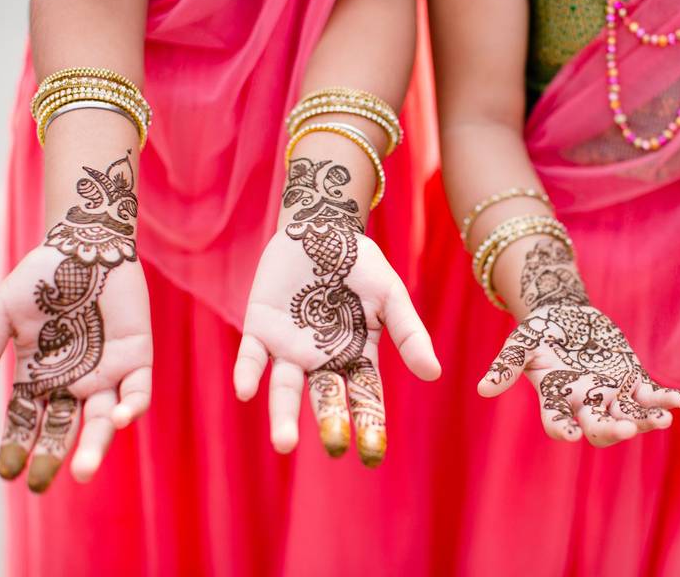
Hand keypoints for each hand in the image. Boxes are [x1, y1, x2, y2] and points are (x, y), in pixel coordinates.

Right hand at [0, 152, 151, 491]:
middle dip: (52, 458)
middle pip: (63, 430)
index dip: (17, 446)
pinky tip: (118, 418)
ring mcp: (106, 372)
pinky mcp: (136, 357)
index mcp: (38, 377)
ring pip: (101, 419)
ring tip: (81, 471)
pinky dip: (131, 407)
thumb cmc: (40, 278)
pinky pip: (138, 390)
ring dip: (94, 445)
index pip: (27, 422)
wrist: (84, 245)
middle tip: (40, 485)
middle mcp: (73, 381)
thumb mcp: (1, 315)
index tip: (7, 471)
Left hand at [234, 158, 439, 466]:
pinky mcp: (259, 328)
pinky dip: (248, 373)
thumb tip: (433, 374)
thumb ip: (409, 332)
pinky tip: (246, 391)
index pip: (364, 396)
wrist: (321, 227)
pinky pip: (251, 356)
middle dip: (330, 422)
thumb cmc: (359, 264)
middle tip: (334, 447)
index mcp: (355, 355)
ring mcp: (289, 347)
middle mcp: (321, 359)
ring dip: (283, 415)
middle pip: (326, 397)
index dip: (368, 424)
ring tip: (284, 444)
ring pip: (285, 388)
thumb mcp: (390, 295)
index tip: (371, 453)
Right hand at [480, 303, 679, 445]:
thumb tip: (483, 389)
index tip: (571, 434)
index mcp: (556, 398)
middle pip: (598, 428)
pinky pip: (649, 396)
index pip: (557, 422)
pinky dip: (664, 400)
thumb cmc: (540, 331)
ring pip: (628, 417)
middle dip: (612, 431)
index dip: (563, 429)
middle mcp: (584, 403)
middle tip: (624, 429)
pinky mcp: (631, 381)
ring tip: (661, 420)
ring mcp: (610, 395)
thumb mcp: (521, 341)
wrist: (566, 315)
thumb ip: (506, 364)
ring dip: (645, 421)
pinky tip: (679, 402)